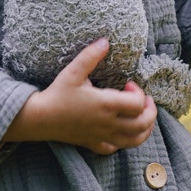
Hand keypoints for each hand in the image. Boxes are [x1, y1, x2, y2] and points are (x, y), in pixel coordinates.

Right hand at [4, 38, 156, 154]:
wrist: (39, 118)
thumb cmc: (57, 93)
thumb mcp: (74, 71)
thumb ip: (91, 56)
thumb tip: (105, 41)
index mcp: (106, 104)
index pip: (138, 104)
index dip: (140, 93)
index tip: (128, 84)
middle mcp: (107, 123)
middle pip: (142, 124)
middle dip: (151, 112)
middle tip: (146, 101)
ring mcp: (101, 136)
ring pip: (133, 141)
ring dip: (145, 130)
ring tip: (143, 118)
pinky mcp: (92, 143)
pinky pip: (114, 149)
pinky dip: (123, 142)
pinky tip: (120, 131)